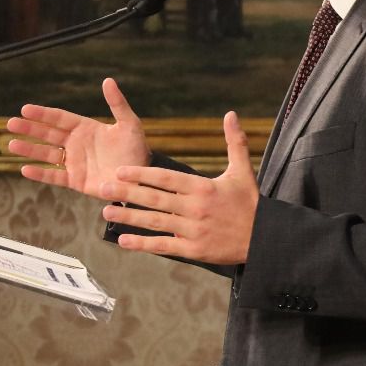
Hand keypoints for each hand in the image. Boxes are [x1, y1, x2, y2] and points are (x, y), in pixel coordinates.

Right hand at [6, 77, 150, 195]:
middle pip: (48, 134)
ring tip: (11, 145)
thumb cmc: (136, 148)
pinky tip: (24, 169)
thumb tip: (108, 80)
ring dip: (29, 149)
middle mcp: (76, 144)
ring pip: (47, 154)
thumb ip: (118, 104)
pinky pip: (55, 176)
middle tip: (10, 123)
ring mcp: (75, 162)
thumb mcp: (129, 124)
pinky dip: (40, 174)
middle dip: (30, 128)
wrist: (140, 176)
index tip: (25, 109)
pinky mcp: (76, 180)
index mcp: (86, 128)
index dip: (43, 114)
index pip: (59, 118)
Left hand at [97, 112, 258, 264]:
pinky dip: (143, 244)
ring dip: (128, 217)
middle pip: (155, 199)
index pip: (166, 178)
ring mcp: (194, 231)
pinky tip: (124, 240)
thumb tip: (231, 114)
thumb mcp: (243, 170)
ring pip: (155, 222)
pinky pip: (164, 245)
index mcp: (203, 187)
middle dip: (126, 192)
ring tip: (106, 211)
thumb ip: (234, 142)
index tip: (120, 170)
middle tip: (101, 187)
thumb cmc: (250, 203)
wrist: (264, 238)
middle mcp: (196, 208)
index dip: (141, 174)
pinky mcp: (194, 250)